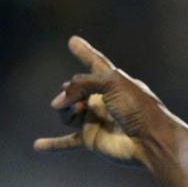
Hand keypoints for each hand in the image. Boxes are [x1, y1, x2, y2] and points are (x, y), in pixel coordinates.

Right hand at [33, 36, 158, 164]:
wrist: (149, 140)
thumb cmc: (138, 107)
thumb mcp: (112, 83)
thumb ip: (81, 85)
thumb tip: (58, 102)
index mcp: (112, 81)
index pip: (95, 62)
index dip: (84, 52)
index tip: (73, 41)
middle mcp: (102, 98)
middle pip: (73, 89)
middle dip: (70, 92)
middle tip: (80, 100)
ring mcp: (95, 118)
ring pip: (65, 111)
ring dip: (65, 110)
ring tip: (77, 112)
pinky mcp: (91, 138)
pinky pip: (67, 142)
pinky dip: (52, 144)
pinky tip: (38, 146)